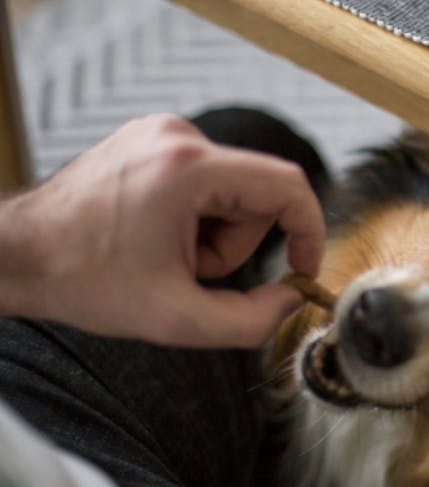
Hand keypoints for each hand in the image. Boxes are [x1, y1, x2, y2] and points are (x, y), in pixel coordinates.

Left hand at [0, 114, 324, 346]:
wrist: (17, 255)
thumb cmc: (82, 279)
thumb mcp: (176, 319)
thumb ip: (251, 320)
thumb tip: (290, 299)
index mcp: (188, 168)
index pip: (287, 186)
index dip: (308, 231)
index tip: (302, 268)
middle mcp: (178, 136)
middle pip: (256, 196)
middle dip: (233, 244)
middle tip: (188, 271)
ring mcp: (162, 134)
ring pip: (231, 192)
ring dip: (212, 234)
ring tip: (164, 255)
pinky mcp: (152, 142)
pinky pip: (206, 183)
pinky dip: (194, 217)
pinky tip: (156, 236)